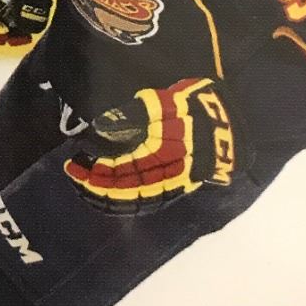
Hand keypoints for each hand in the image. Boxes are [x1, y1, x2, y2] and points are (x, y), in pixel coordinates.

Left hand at [64, 77, 235, 205]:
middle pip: (123, 190)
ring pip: (135, 200)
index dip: (93, 171)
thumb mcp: (163, 103)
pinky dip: (129, 202)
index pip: (117, 171)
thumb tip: (102, 126)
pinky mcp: (179, 185)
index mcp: (159, 155)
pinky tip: (116, 197)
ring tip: (89, 189)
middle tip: (74, 176)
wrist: (232, 121)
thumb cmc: (195, 106)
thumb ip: (132, 115)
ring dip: (109, 198)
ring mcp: (173, 184)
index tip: (74, 165)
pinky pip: (149, 200)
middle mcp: (165, 175)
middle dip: (95, 186)